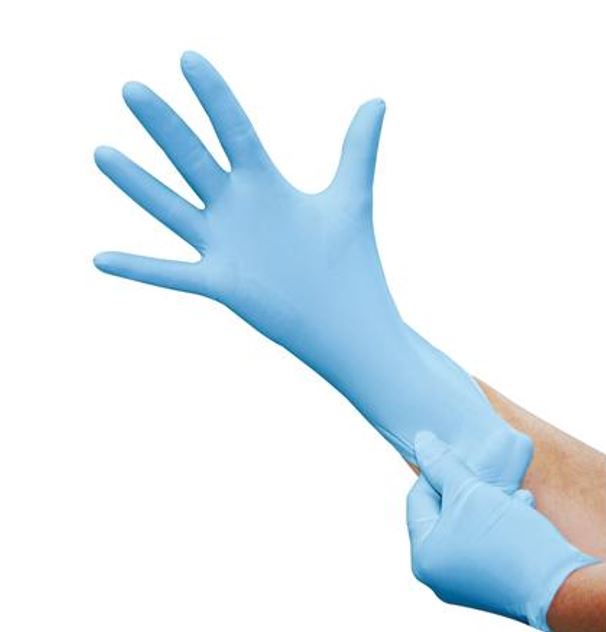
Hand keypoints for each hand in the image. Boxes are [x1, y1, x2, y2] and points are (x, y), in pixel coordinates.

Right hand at [94, 51, 530, 487]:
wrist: (349, 320)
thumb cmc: (351, 261)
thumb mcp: (351, 196)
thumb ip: (358, 147)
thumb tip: (377, 99)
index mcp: (265, 184)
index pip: (234, 129)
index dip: (214, 96)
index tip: (188, 58)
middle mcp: (237, 209)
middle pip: (194, 158)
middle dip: (165, 125)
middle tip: (132, 88)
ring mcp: (225, 246)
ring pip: (172, 208)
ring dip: (137, 184)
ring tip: (102, 153)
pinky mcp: (220, 283)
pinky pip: (170, 274)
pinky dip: (137, 269)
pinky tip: (99, 259)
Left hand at [407, 431, 597, 630]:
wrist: (560, 584)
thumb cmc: (506, 538)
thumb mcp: (469, 491)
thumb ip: (442, 465)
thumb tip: (421, 441)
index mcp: (423, 557)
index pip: (417, 499)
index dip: (437, 473)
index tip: (458, 457)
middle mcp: (439, 574)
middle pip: (443, 512)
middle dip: (465, 488)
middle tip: (482, 473)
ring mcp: (466, 581)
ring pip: (467, 524)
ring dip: (486, 501)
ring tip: (508, 491)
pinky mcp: (493, 582)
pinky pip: (486, 541)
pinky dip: (500, 521)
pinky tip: (521, 505)